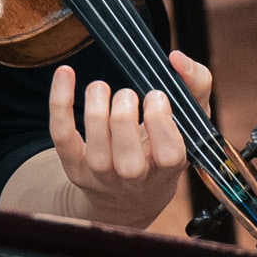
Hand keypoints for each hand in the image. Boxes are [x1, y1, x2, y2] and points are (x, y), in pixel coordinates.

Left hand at [46, 51, 210, 228]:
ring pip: (96, 151)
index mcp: (167, 169)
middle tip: (128, 95)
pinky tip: (65, 73)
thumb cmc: (162, 147)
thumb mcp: (189, 121)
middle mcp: (134, 180)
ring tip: (100, 87)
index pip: (169, 154)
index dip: (161, 122)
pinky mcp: (75, 167)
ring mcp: (102, 177)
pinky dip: (60, 103)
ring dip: (96, 110)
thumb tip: (176, 58)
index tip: (156, 96)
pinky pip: (63, 136)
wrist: (128, 197)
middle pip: (128, 160)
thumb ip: (195, 84)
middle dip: (125, 117)